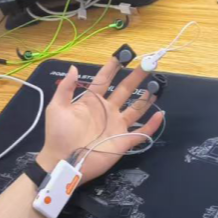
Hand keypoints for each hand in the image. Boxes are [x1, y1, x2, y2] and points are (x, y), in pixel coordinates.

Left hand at [39, 59, 164, 183]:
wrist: (62, 161)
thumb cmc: (58, 135)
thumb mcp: (57, 108)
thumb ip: (66, 88)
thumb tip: (73, 67)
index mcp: (92, 102)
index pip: (104, 80)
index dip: (113, 67)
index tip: (122, 55)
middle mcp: (107, 111)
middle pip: (124, 90)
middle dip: (136, 77)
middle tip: (148, 64)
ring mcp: (116, 126)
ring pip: (136, 109)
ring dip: (146, 98)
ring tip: (156, 86)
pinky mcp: (123, 141)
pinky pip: (141, 133)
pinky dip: (152, 125)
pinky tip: (160, 114)